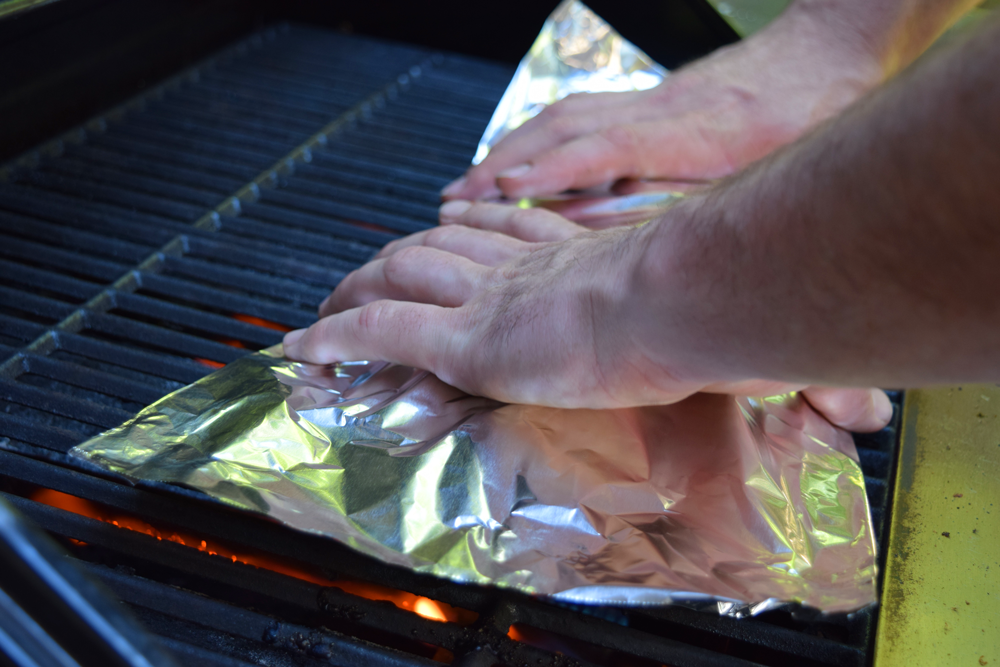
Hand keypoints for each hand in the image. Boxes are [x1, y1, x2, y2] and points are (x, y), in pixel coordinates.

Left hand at [284, 203, 890, 430]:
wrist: (692, 296)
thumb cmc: (705, 308)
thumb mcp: (701, 324)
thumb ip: (715, 344)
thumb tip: (814, 392)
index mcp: (563, 263)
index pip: (492, 244)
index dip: (456, 242)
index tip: (436, 245)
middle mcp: (517, 272)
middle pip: (434, 253)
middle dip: (388, 263)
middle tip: (357, 276)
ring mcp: (490, 303)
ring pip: (399, 282)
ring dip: (353, 294)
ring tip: (321, 314)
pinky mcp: (470, 338)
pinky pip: (387, 332)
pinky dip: (342, 337)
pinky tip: (307, 346)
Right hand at [442, 6, 880, 200]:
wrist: (829, 53)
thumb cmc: (811, 116)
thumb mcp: (772, 173)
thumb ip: (704, 201)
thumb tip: (631, 231)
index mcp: (692, 131)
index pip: (607, 147)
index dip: (556, 171)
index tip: (506, 190)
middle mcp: (657, 109)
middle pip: (564, 126)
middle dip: (503, 162)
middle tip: (453, 198)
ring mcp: (649, 100)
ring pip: (564, 117)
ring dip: (511, 149)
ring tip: (469, 185)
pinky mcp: (650, 101)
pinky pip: (580, 117)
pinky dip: (540, 141)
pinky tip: (521, 163)